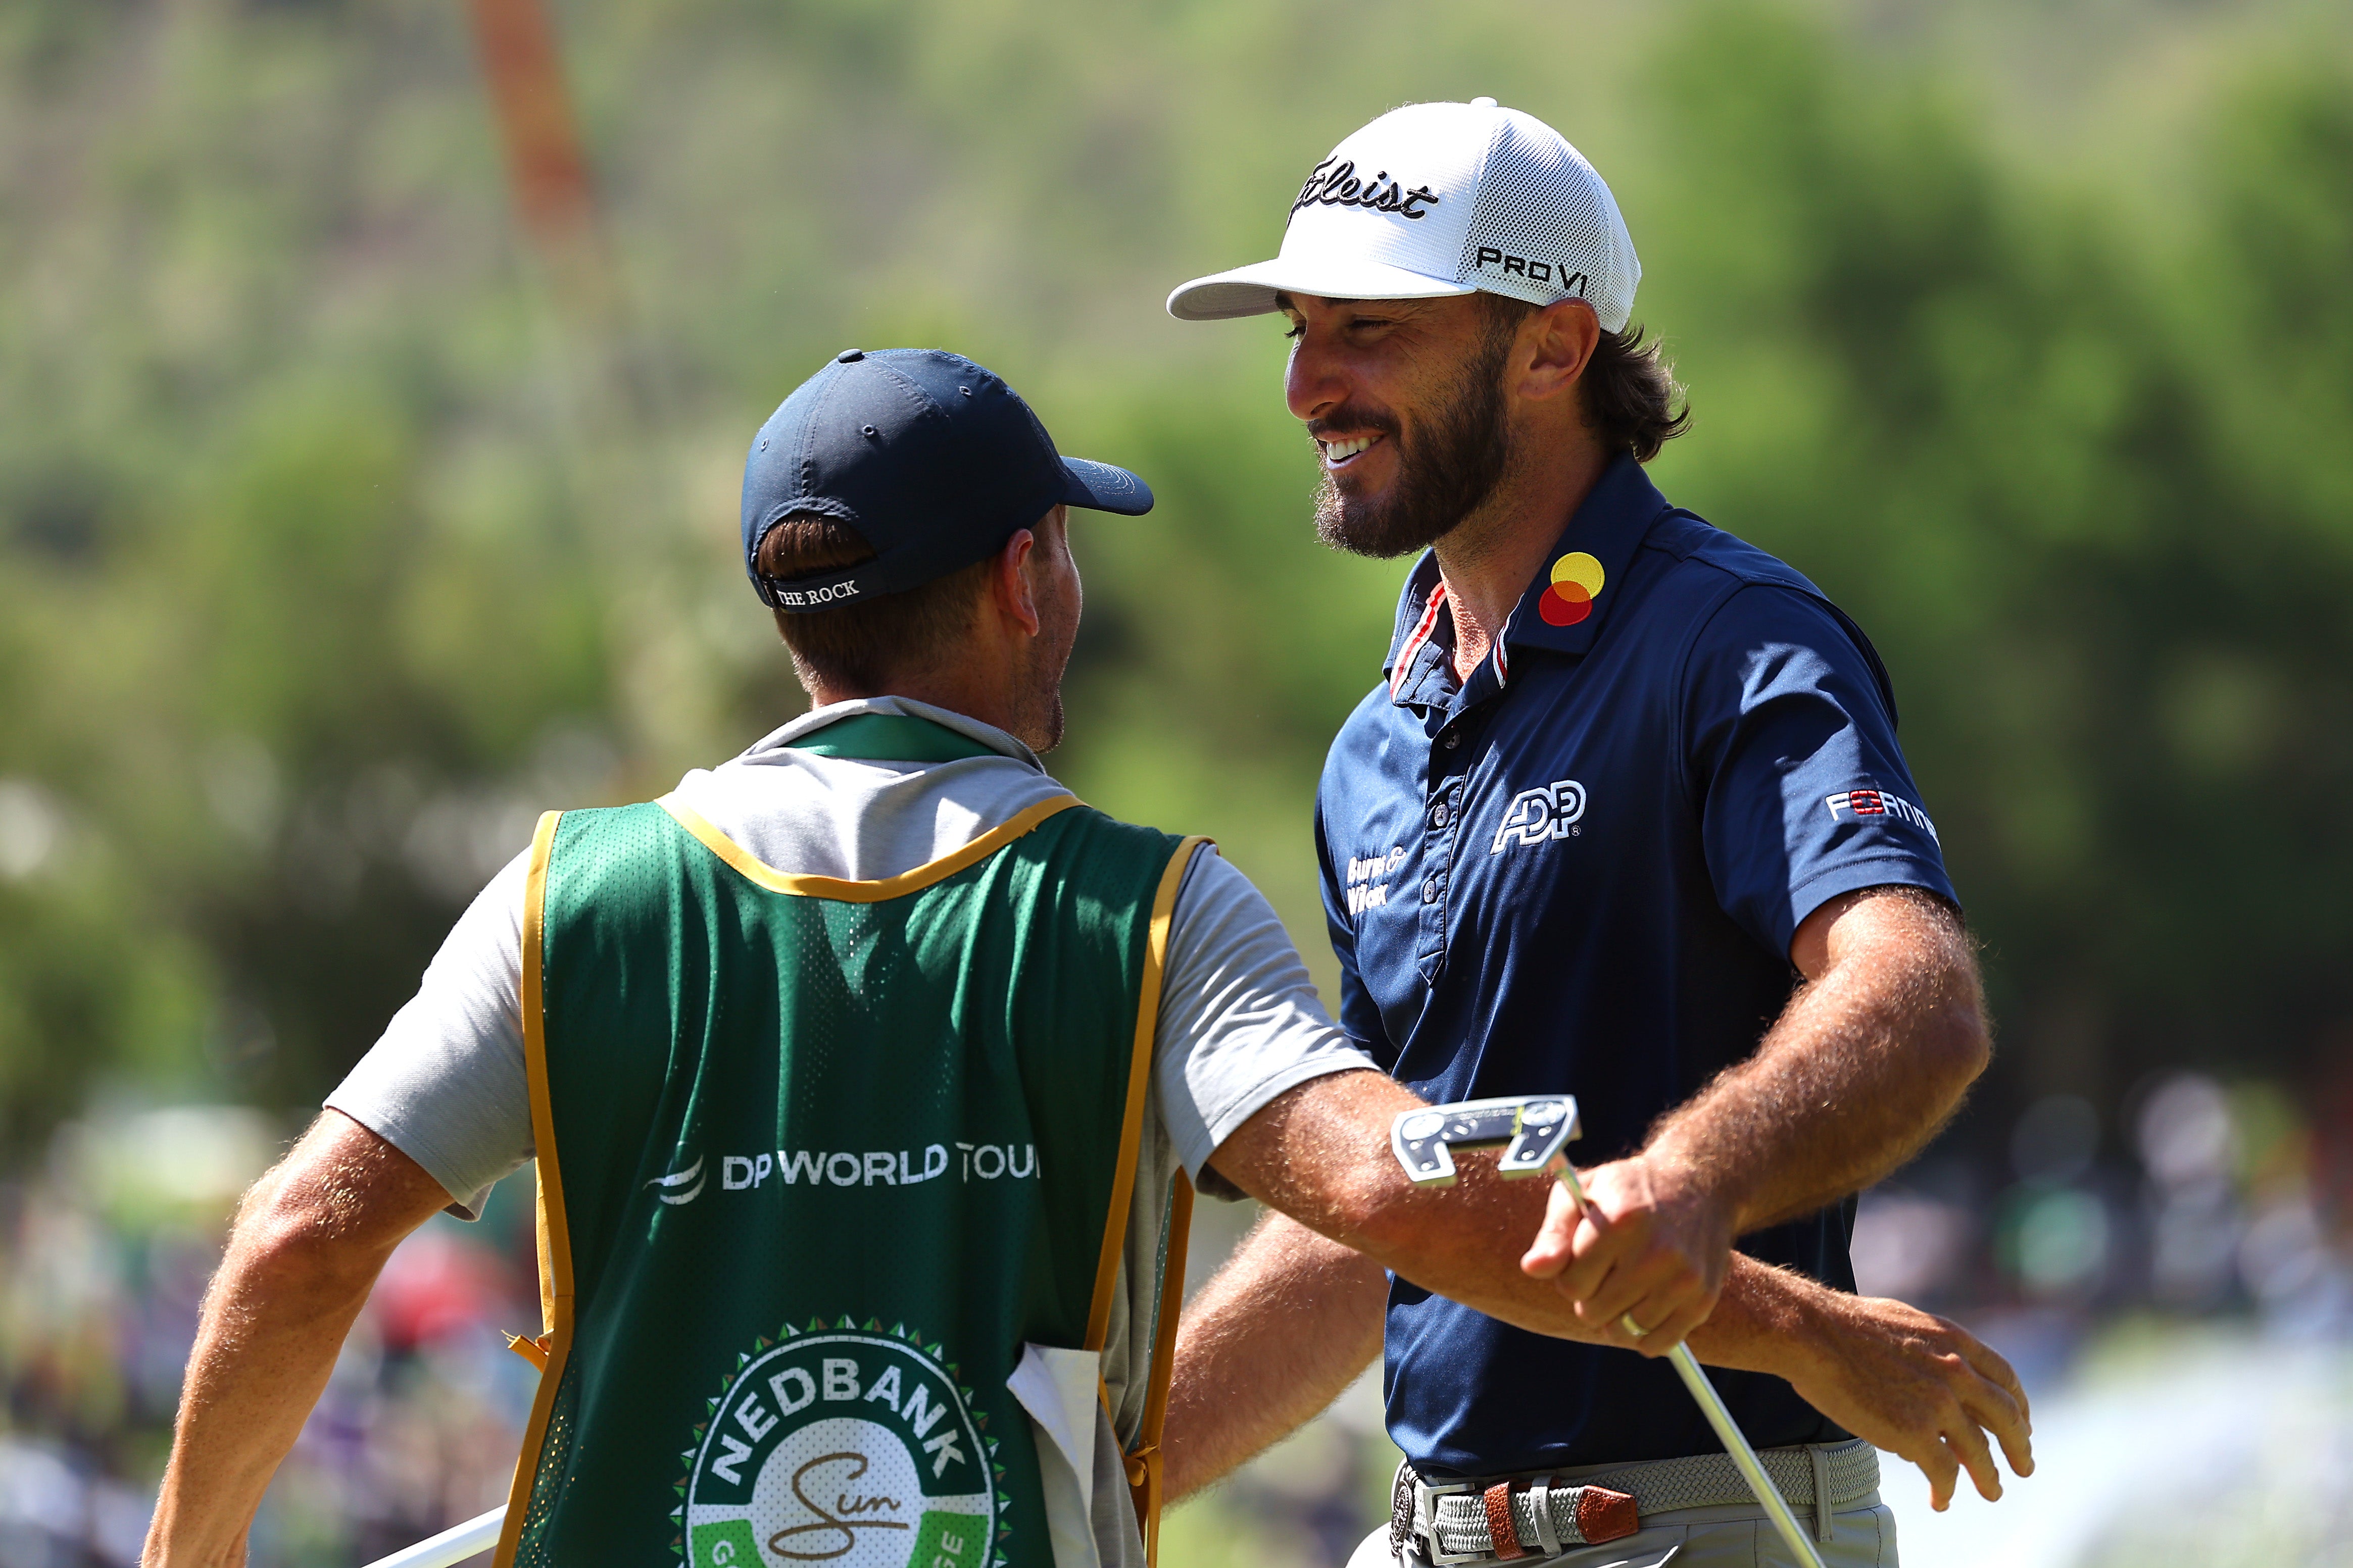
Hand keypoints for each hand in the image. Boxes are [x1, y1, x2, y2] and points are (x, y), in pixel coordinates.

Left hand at [1519, 1155, 1732, 1351]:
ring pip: (1624, 1332)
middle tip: (1607, 1270)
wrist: (1696, 1184)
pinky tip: (1644, 1306)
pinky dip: (1644, 1336)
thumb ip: (1553, 1232)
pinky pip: (1657, 1344)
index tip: (1584, 1257)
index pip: (1571, 1285)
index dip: (1571, 1274)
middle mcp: (1656, 1251)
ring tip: (1625, 1285)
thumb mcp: (1582, 1192)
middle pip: (1594, 1312)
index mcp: (1621, 1221)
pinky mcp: (1702, 1300)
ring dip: (1616, 1317)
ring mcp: (1683, 1279)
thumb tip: (1532, 1268)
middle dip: (1591, 1296)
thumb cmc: (1626, 1190)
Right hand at [1782, 1292, 2033, 1510]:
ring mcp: (1938, 1404)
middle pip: (2006, 1418)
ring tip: (1992, 1492)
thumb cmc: (1844, 1325)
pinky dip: (1946, 1490)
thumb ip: (1932, 1348)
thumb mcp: (1905, 1323)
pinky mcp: (1915, 1433)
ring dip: (1989, 1478)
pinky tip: (1940, 1499)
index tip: (2021, 1423)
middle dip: (2019, 1447)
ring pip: (1980, 1453)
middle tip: (2025, 1466)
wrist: (1813, 1334)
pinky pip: (1944, 1472)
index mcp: (1954, 1341)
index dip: (2018, 1404)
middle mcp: (1957, 1372)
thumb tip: (1938, 1371)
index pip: (2004, 1378)